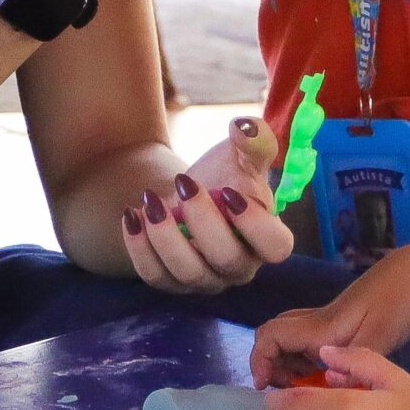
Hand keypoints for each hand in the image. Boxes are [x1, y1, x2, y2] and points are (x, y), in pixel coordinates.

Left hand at [122, 115, 293, 296]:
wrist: (189, 191)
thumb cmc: (226, 174)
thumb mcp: (242, 153)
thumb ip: (253, 140)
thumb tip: (245, 127)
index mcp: (267, 239)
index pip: (276, 247)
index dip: (255, 224)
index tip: (229, 191)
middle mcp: (240, 266)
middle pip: (228, 260)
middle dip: (204, 222)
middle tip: (185, 183)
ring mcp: (206, 279)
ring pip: (188, 272)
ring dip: (166, 236)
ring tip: (150, 198)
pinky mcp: (173, 282)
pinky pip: (155, 276)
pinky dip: (140, 247)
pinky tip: (132, 215)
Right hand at [249, 241, 409, 386]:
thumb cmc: (398, 301)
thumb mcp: (381, 335)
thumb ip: (355, 365)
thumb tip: (329, 387)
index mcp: (321, 326)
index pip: (270, 336)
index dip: (259, 361)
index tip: (264, 386)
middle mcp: (317, 323)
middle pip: (273, 337)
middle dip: (269, 365)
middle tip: (287, 391)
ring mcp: (327, 323)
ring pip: (289, 340)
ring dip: (286, 364)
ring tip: (304, 389)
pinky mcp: (339, 326)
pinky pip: (307, 343)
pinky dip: (303, 360)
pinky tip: (324, 377)